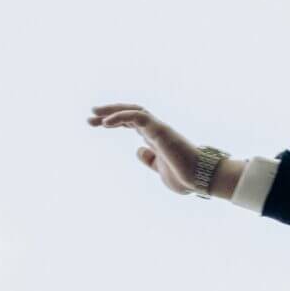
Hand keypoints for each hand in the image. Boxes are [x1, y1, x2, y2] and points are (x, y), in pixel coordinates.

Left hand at [87, 103, 238, 198]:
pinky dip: (122, 117)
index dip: (114, 120)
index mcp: (154, 139)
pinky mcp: (161, 131)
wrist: (200, 179)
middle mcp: (155, 130)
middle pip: (129, 113)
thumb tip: (138, 151)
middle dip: (109, 112)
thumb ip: (150, 160)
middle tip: (89, 115)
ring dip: (112, 111)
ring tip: (94, 115)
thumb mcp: (160, 170)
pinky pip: (139, 117)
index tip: (95, 123)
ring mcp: (158, 129)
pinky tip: (106, 123)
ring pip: (133, 111)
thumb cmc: (185, 177)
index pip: (131, 122)